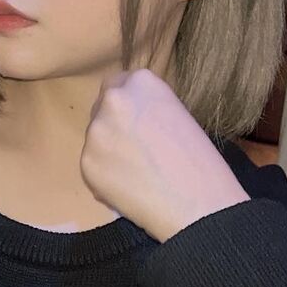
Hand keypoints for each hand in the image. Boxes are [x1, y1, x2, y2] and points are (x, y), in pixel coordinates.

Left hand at [81, 70, 248, 242]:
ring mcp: (96, 131)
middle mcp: (113, 99)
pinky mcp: (86, 162)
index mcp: (141, 82)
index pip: (118, 82)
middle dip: (113, 123)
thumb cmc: (200, 162)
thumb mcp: (176, 115)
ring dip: (108, 150)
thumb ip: (147, 108)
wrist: (198, 204)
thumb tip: (128, 117)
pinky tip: (129, 187)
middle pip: (102, 106)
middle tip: (134, 148)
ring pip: (95, 137)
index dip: (126, 104)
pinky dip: (105, 176)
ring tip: (136, 173)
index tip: (134, 120)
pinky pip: (92, 165)